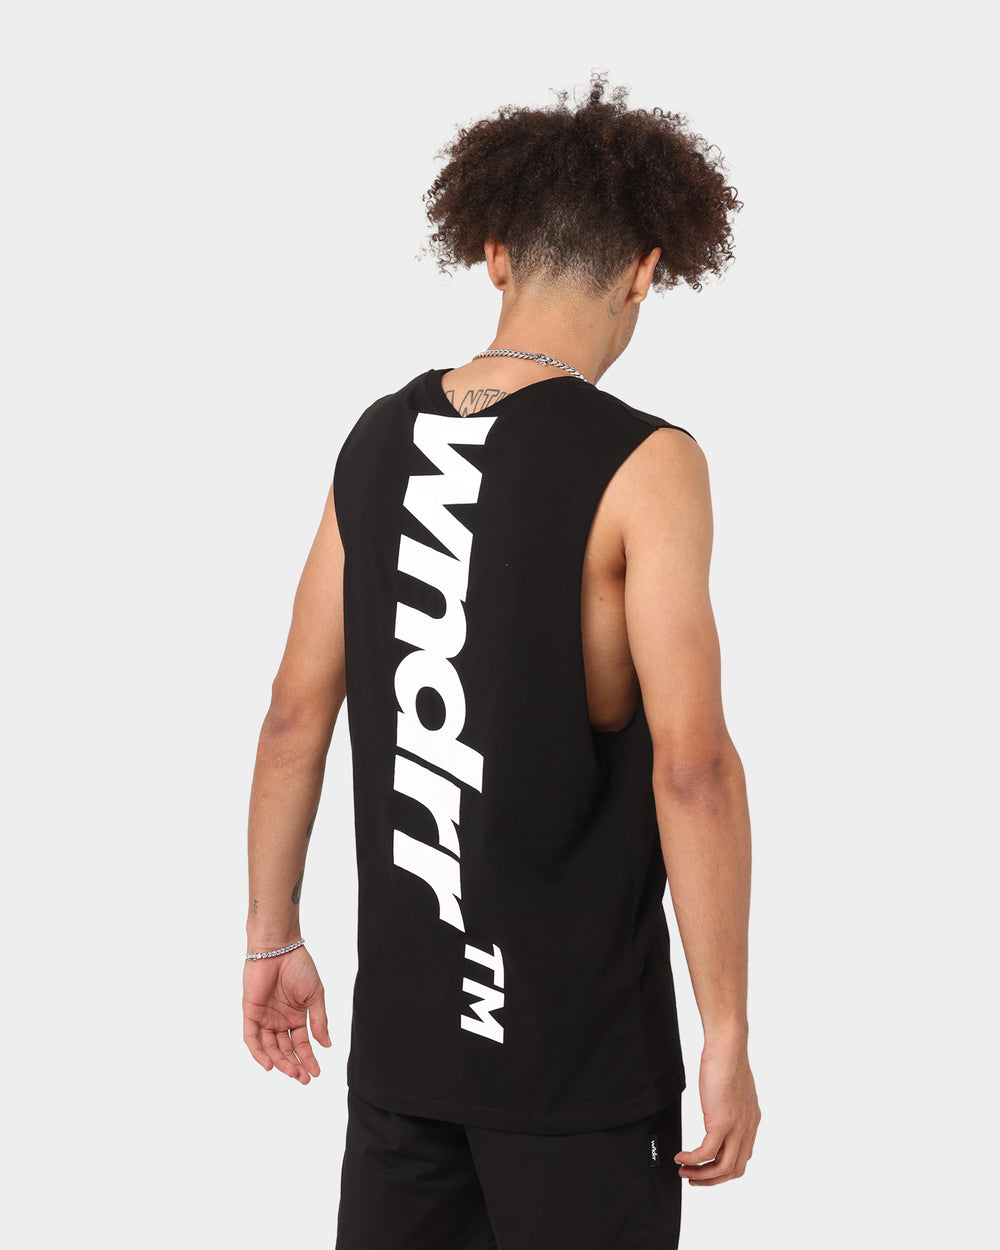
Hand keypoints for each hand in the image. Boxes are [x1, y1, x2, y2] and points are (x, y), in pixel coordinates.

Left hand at [242, 946, 331, 1083]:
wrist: (279, 948)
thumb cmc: (299, 966)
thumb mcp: (315, 995)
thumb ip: (319, 1020)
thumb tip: (327, 1045)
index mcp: (296, 1016)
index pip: (301, 1044)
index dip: (308, 1058)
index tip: (316, 1072)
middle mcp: (279, 1020)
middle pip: (285, 1050)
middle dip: (294, 1065)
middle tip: (304, 1078)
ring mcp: (264, 1018)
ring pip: (270, 1047)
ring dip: (279, 1062)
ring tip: (292, 1072)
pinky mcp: (250, 1013)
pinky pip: (252, 1037)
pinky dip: (258, 1052)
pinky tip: (269, 1064)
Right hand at [674, 1037, 760, 1184]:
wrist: (728, 1047)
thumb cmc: (727, 1060)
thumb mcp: (734, 1090)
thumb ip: (730, 1106)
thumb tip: (719, 1110)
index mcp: (751, 1121)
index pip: (742, 1157)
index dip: (724, 1169)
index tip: (707, 1168)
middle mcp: (747, 1128)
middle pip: (734, 1170)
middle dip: (712, 1179)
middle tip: (694, 1178)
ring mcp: (736, 1127)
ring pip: (722, 1167)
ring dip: (701, 1174)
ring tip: (684, 1171)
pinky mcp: (721, 1122)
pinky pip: (706, 1153)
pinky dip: (692, 1159)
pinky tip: (680, 1156)